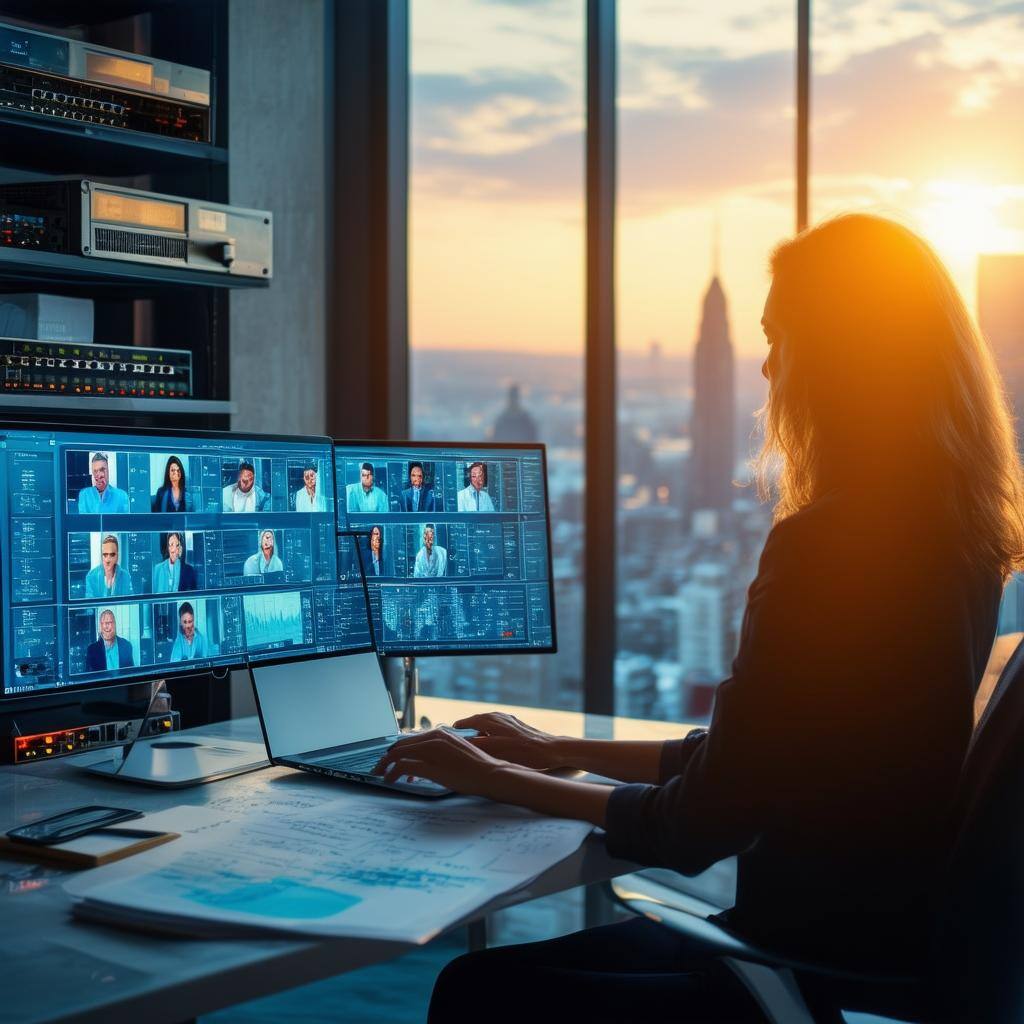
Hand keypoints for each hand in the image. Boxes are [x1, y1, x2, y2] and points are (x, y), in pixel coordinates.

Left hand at [371, 728, 518, 798]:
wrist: (490, 774)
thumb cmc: (476, 767)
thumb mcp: (456, 752)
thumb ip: (440, 751)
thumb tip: (425, 760)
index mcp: (440, 734)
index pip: (410, 739)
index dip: (397, 749)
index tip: (390, 759)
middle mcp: (434, 738)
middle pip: (400, 745)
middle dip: (387, 757)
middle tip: (379, 767)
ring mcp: (431, 751)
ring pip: (398, 753)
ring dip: (386, 765)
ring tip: (382, 774)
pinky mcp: (430, 766)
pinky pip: (403, 766)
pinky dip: (392, 773)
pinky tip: (390, 780)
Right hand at [451, 712, 566, 770]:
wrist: (550, 750)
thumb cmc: (522, 752)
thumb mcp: (494, 750)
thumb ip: (476, 745)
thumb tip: (460, 742)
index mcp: (489, 719)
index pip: (466, 722)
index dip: (457, 729)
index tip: (449, 734)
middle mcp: (497, 716)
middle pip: (476, 723)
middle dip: (468, 732)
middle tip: (460, 744)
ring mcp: (508, 720)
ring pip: (488, 726)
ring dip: (480, 735)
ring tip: (476, 748)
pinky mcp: (516, 726)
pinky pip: (497, 729)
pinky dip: (491, 736)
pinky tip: (494, 748)